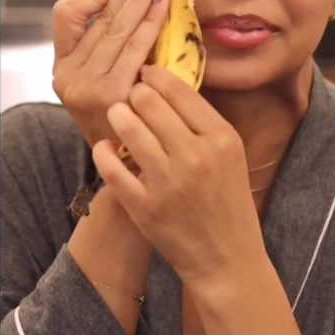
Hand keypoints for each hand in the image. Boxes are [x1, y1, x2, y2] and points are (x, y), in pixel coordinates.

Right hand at [51, 0, 169, 147]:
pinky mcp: (110, 95)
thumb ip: (114, 48)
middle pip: (99, 18)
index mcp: (62, 70)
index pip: (65, 17)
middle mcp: (67, 78)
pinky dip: (151, 22)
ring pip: (118, 28)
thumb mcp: (109, 85)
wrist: (132, 173)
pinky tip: (164, 3)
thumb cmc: (128, 123)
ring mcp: (86, 88)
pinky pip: (135, 48)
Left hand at [92, 65, 262, 284]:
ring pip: (128, 127)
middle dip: (135, 94)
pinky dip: (104, 151)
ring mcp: (168, 184)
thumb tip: (166, 83)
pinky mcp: (145, 208)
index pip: (179, 91)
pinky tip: (106, 146)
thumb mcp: (231, 155)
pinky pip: (111, 167)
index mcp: (222, 139)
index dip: (156, 76)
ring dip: (117, 115)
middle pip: (149, 102)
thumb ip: (203, 122)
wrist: (228, 259)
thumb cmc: (228, 202)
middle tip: (131, 96)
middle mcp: (196, 157)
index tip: (146, 74)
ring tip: (117, 115)